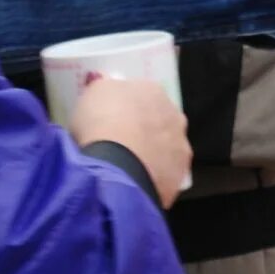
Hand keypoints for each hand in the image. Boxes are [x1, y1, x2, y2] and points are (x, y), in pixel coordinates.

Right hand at [70, 77, 191, 208]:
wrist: (115, 163)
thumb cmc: (100, 122)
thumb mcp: (93, 94)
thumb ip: (105, 90)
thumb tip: (110, 90)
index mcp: (153, 90)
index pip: (143, 95)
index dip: (127, 108)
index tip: (112, 120)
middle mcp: (174, 114)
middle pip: (159, 120)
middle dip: (145, 131)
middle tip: (121, 145)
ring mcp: (181, 145)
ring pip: (167, 147)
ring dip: (152, 155)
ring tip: (128, 168)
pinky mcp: (180, 173)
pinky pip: (166, 174)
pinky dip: (153, 177)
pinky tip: (136, 183)